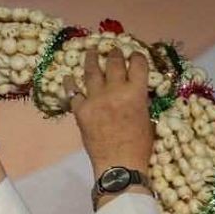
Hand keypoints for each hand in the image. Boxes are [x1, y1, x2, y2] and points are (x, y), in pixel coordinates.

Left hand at [68, 48, 153, 181]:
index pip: (138, 64)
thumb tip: (133, 91)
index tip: (134, 54)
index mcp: (136, 92)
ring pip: (91, 72)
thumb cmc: (139, 146)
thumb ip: (139, 101)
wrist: (118, 164)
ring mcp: (95, 99)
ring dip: (91, 59)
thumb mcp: (147, 118)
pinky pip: (73, 93)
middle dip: (114, 53)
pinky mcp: (80, 110)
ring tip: (90, 51)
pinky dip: (70, 84)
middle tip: (113, 49)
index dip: (136, 56)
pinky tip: (68, 77)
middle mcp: (115, 90)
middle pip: (114, 63)